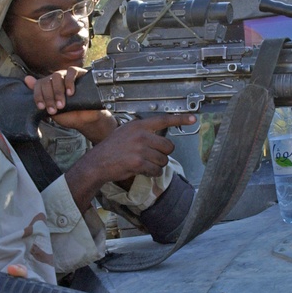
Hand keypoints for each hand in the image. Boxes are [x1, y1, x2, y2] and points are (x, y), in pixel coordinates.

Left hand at [25, 69, 116, 142]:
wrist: (86, 120)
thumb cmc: (69, 114)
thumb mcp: (52, 109)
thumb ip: (41, 96)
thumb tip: (27, 79)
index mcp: (49, 87)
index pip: (39, 84)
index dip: (38, 95)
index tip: (41, 107)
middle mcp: (57, 80)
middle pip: (47, 81)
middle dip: (49, 97)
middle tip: (55, 109)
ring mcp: (68, 76)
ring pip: (57, 76)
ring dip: (57, 91)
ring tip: (62, 104)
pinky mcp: (80, 75)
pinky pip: (72, 71)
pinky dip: (69, 81)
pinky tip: (70, 92)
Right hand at [65, 113, 196, 208]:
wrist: (98, 162)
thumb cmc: (112, 148)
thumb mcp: (126, 132)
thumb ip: (143, 132)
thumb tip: (160, 139)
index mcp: (139, 125)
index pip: (163, 120)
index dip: (180, 119)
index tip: (193, 119)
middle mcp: (141, 135)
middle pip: (168, 146)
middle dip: (163, 154)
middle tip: (152, 156)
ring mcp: (140, 149)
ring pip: (163, 160)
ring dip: (157, 165)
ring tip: (144, 163)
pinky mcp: (139, 162)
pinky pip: (156, 170)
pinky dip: (152, 173)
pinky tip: (142, 170)